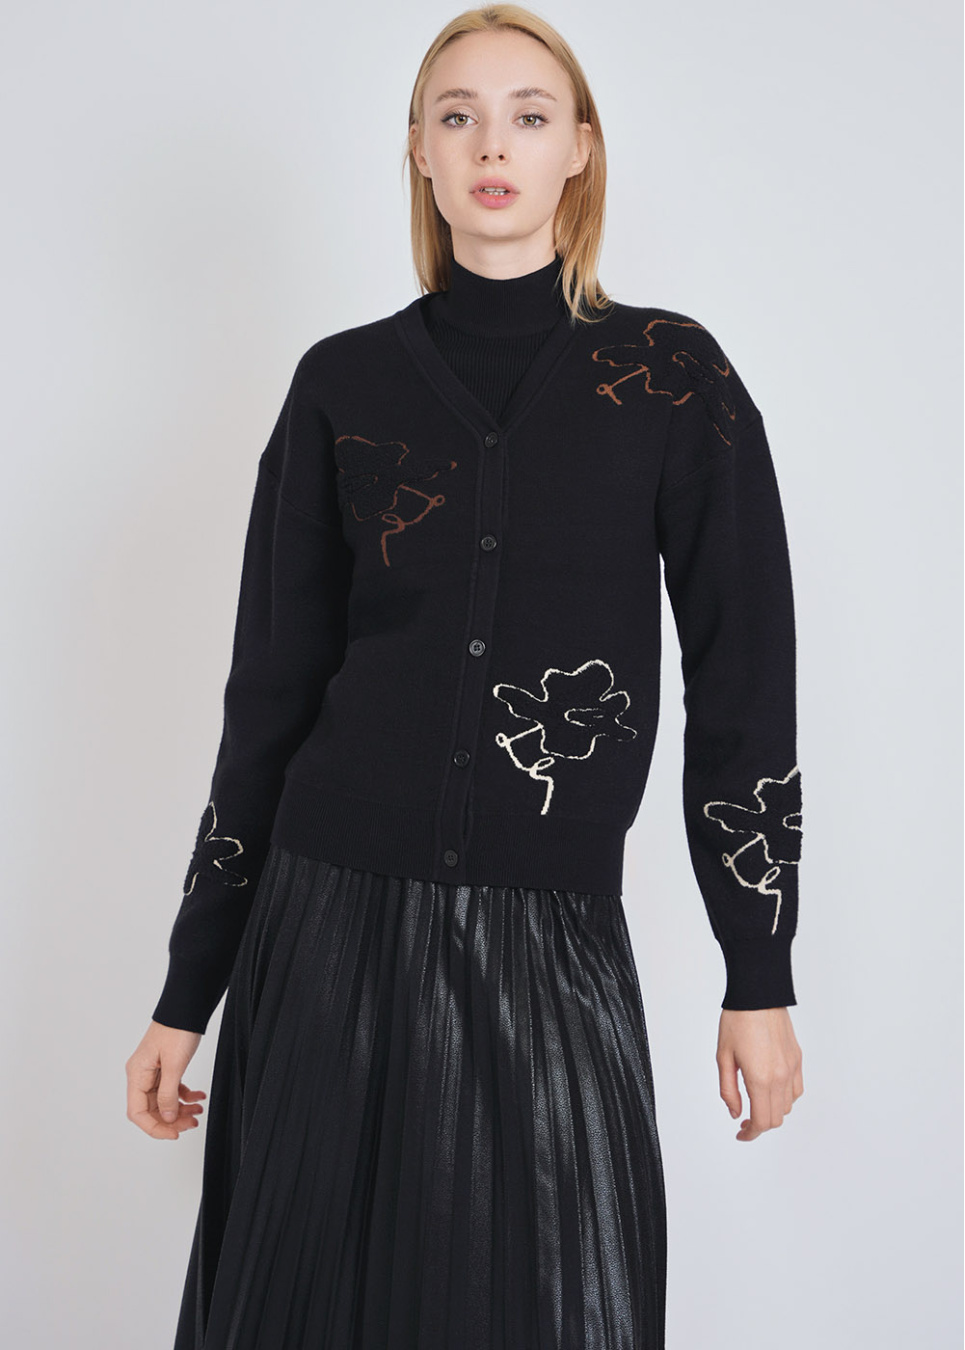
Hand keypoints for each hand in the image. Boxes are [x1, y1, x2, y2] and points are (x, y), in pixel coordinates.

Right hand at [126, 1020, 206, 1140]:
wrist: (187, 1007)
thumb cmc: (177, 1029)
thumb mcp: (174, 1064)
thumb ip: (168, 1094)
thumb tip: (167, 1118)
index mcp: (137, 1075)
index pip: (137, 1113)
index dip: (155, 1127)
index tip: (174, 1134)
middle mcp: (141, 1075)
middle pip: (151, 1109)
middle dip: (172, 1120)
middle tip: (192, 1123)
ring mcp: (153, 1071)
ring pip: (164, 1101)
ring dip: (181, 1109)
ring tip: (198, 1111)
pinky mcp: (166, 1066)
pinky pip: (173, 1089)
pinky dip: (186, 1095)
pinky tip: (199, 1097)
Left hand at [716, 1006, 802, 1141]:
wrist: (758, 994)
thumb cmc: (737, 1021)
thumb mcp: (723, 1057)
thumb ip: (728, 1090)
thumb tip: (735, 1113)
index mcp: (760, 1079)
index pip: (762, 1121)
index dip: (751, 1134)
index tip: (741, 1134)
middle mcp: (780, 1077)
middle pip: (776, 1118)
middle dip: (760, 1124)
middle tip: (744, 1120)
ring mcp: (792, 1068)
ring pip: (788, 1106)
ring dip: (772, 1110)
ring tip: (755, 1101)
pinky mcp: (798, 1059)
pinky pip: (796, 1089)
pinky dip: (785, 1097)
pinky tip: (770, 1088)